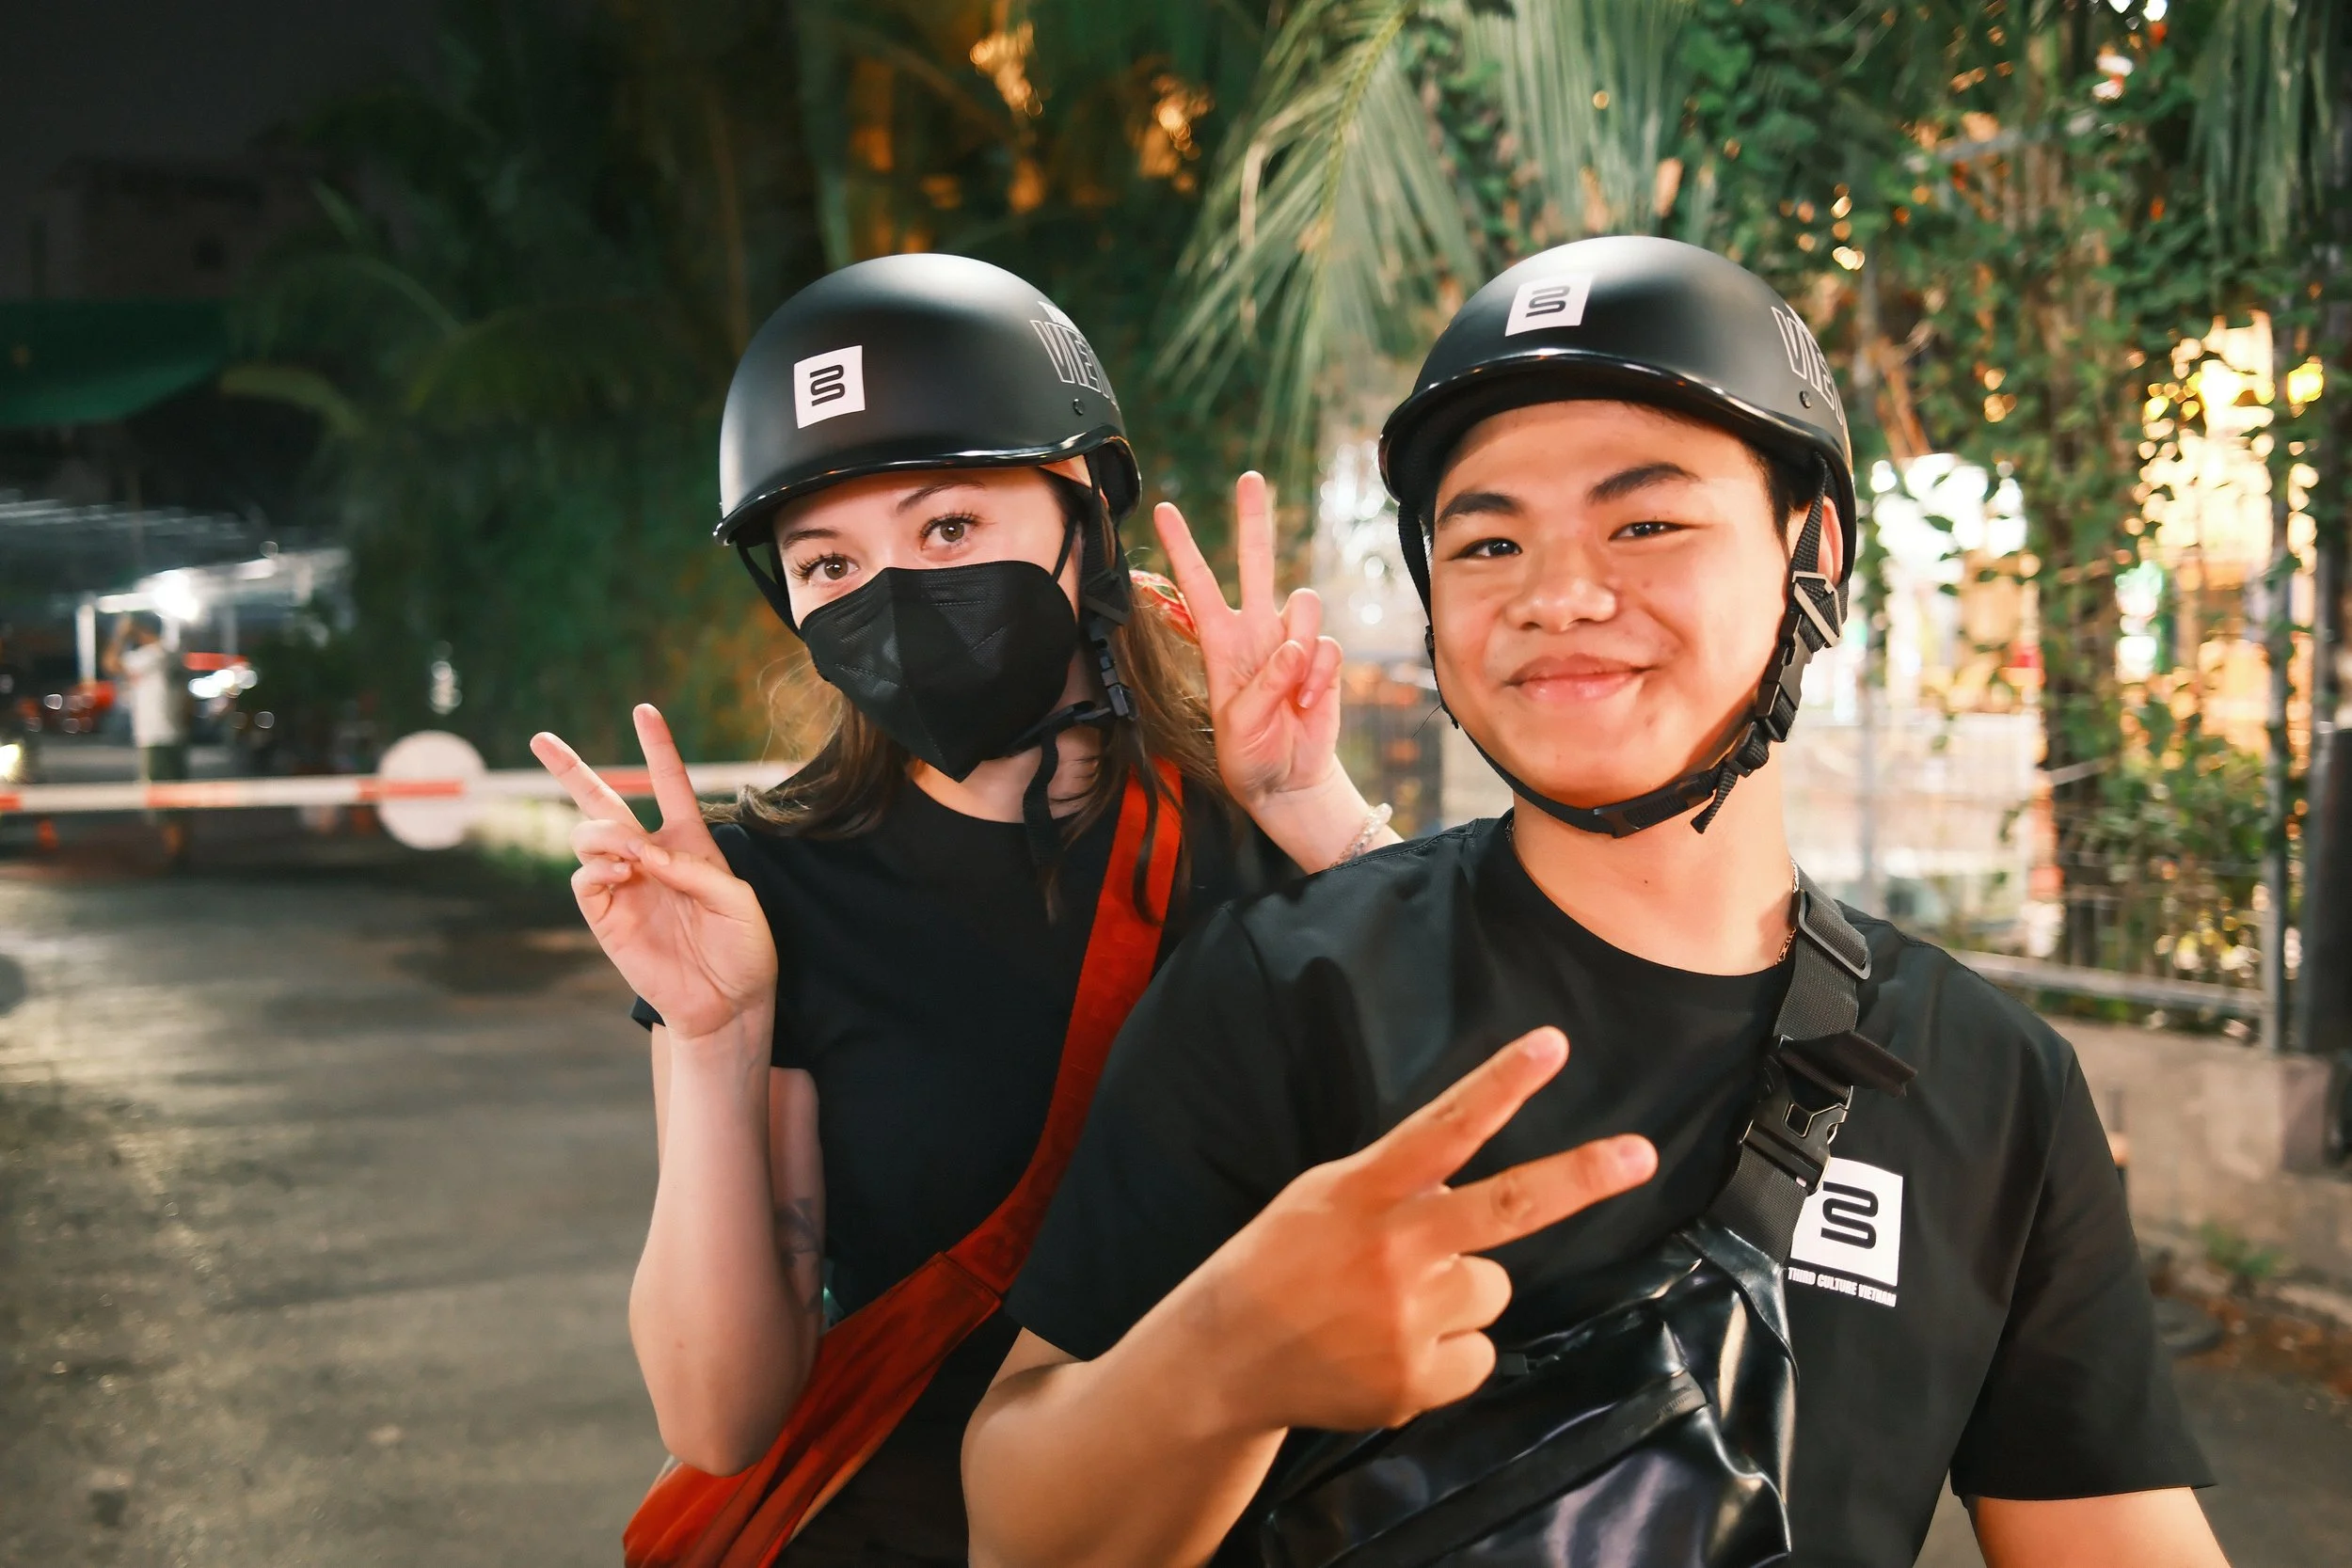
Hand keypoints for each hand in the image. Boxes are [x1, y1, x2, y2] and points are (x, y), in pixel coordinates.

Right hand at [531, 704, 775, 1043]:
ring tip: (629, 855)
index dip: (658, 748)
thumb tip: (642, 853)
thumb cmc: (744, 948)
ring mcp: (624, 885)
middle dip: (571, 769)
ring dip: (601, 833)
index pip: (670, 785)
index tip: (645, 710)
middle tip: (541, 739)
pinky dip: (596, 867)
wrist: (729, 1001)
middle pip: (604, 802)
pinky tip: (620, 874)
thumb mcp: (738, 901)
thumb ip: (695, 869)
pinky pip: (583, 878)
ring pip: (587, 835)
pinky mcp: (606, 917)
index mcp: (690, 843)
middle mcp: (650, 857)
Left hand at [1154, 472, 1345, 814]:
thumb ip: (1264, 685)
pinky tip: (1307, 703)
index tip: (1164, 510)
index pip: (1199, 584)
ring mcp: (1292, 642)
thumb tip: (1291, 647)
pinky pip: (1329, 647)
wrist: (1290, 780)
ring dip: (1301, 645)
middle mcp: (1256, 632)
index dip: (1184, 547)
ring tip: (1292, 692)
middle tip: (1250, 480)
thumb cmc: (1250, 757)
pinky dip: (1320, 676)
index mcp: (1220, 642)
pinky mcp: (1323, 659)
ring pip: (1304, 603)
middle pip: (1256, 563)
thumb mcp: (1239, 727)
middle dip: (1254, 520)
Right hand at [1179, 1028, 1654, 1435]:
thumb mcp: (1324, 1196)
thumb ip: (1396, 1182)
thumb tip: (1469, 1181)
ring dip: (1459, 1295)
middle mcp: (1393, 1250)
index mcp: (1364, 1190)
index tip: (1551, 1044)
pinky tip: (1391, 1350)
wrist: (1224, 1359)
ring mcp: (1408, 1320)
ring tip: (1390, 1307)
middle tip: (1641, 1153)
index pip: (1444, 1128)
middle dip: (1582, 1176)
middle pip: (1508, 1204)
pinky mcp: (1417, 1382)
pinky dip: (1448, 1355)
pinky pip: (1478, 1355)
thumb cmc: (1281, 1261)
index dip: (1501, 1084)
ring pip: (1491, 1288)